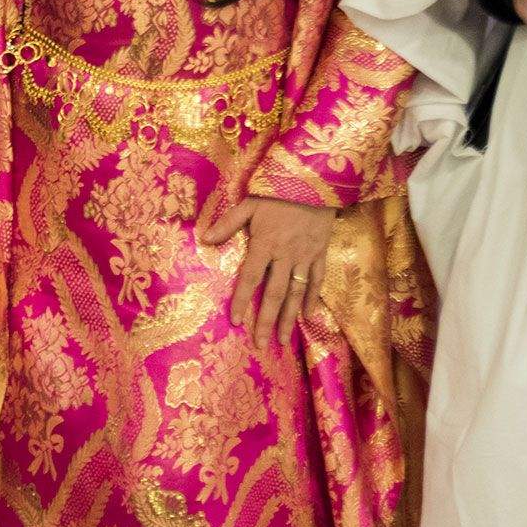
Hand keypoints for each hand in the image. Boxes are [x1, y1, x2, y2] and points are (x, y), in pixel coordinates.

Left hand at [204, 195, 337, 351]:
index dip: (242, 299)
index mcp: (265, 243)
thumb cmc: (278, 192)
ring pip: (296, 292)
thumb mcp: (249, 203)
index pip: (250, 277)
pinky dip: (313, 298)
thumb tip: (205, 238)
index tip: (236, 321)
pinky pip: (317, 280)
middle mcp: (285, 255)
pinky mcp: (320, 254)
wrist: (315, 181)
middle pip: (274, 293)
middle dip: (267, 320)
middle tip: (261, 344)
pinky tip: (307, 316)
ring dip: (289, 318)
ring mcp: (305, 257)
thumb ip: (228, 223)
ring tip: (283, 340)